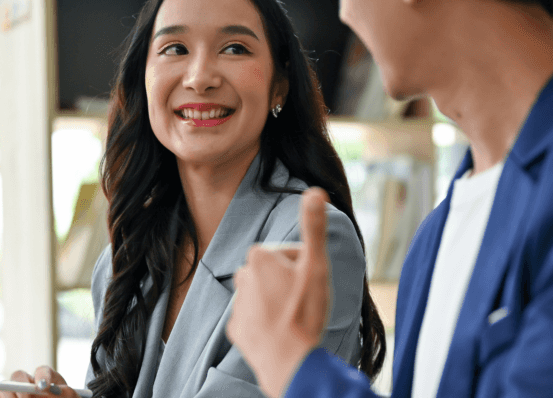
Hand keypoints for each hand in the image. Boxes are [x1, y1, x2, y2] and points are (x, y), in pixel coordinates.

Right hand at [0, 366, 80, 397]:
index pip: (43, 371)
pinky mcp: (3, 397)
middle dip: (20, 386)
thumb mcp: (69, 396)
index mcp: (47, 379)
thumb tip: (47, 389)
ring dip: (5, 392)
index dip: (42, 377)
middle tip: (26, 397)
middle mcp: (29, 382)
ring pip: (5, 385)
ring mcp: (15, 390)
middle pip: (19, 376)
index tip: (43, 387)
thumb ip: (63, 393)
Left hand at [227, 187, 332, 397]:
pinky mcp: (236, 329)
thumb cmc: (304, 310)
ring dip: (278, 304)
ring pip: (265, 296)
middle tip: (304, 302)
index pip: (289, 254)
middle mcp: (242, 275)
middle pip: (275, 274)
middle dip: (289, 284)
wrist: (289, 361)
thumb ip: (314, 227)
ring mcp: (237, 304)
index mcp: (260, 256)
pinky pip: (256, 320)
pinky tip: (280, 333)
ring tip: (294, 319)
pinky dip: (267, 325)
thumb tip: (316, 190)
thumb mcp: (316, 265)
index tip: (309, 284)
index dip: (304, 267)